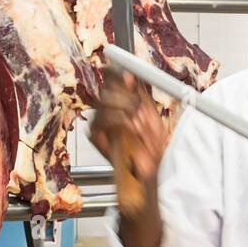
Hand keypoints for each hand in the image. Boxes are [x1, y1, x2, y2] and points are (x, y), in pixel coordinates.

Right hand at [88, 70, 165, 184]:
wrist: (149, 171)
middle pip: (105, 88)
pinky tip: (130, 129)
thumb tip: (130, 75)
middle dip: (125, 95)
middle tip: (138, 107)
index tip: (129, 78)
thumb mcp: (152, 114)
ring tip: (137, 122)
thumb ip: (141, 93)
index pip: (111, 79)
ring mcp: (99, 123)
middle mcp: (106, 109)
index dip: (117, 75)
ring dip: (124, 109)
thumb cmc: (151, 145)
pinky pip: (101, 120)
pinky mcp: (95, 136)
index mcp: (120, 101)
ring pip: (102, 101)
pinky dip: (119, 122)